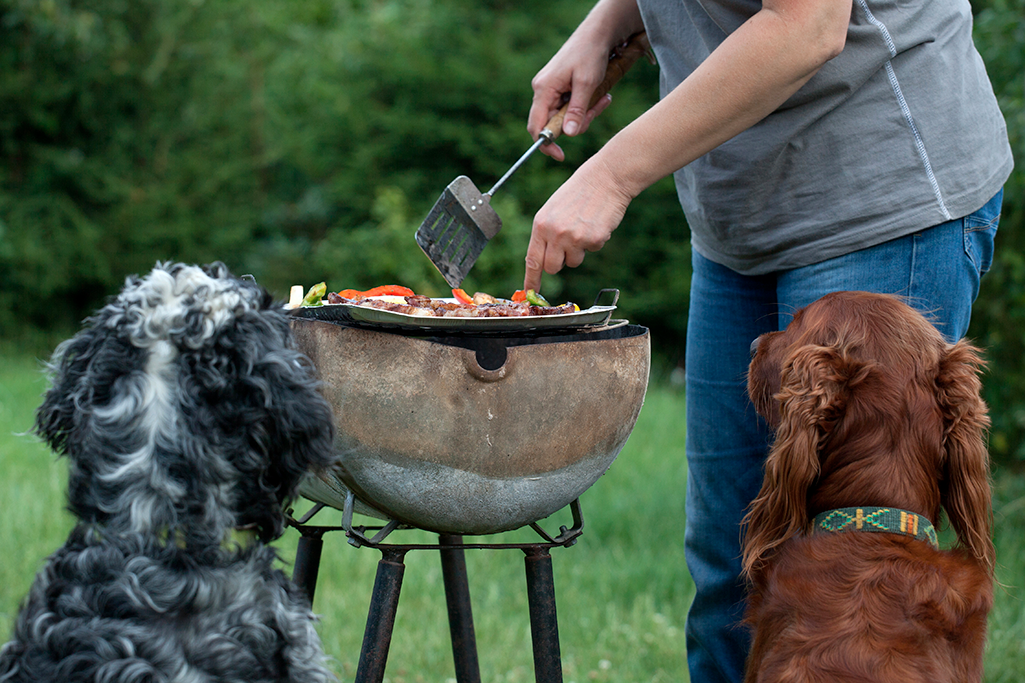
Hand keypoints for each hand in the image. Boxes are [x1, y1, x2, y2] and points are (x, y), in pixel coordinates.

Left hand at [524, 156, 632, 291]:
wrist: (605, 179)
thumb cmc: (577, 193)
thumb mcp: (552, 210)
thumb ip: (545, 234)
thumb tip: (542, 260)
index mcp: (541, 225)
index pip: (532, 259)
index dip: (531, 279)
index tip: (530, 291)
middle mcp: (555, 234)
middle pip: (552, 268)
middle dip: (559, 263)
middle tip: (567, 247)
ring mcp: (574, 238)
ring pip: (573, 262)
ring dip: (578, 251)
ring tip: (583, 227)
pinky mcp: (593, 241)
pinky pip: (591, 251)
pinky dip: (594, 241)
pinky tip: (595, 223)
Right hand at [527, 40, 614, 161]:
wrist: (597, 34)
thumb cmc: (590, 54)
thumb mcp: (587, 84)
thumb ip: (577, 110)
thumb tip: (569, 134)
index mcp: (544, 89)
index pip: (536, 126)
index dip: (546, 145)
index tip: (561, 156)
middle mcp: (543, 90)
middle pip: (553, 123)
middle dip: (576, 124)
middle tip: (596, 111)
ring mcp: (551, 89)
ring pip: (565, 116)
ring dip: (585, 114)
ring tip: (603, 99)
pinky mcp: (561, 88)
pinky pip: (571, 106)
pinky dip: (586, 106)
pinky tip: (601, 96)